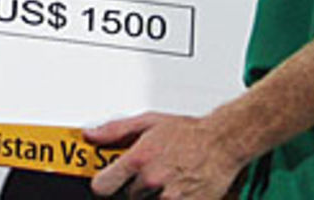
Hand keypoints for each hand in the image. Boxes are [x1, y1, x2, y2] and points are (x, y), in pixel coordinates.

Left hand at [86, 112, 244, 199]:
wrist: (223, 143)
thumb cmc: (189, 132)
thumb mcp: (148, 122)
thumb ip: (115, 130)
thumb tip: (90, 135)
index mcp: (138, 159)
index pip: (102, 187)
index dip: (104, 184)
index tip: (109, 182)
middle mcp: (152, 180)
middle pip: (126, 197)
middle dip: (134, 188)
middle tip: (149, 174)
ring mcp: (169, 198)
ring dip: (151, 197)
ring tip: (165, 181)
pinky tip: (176, 190)